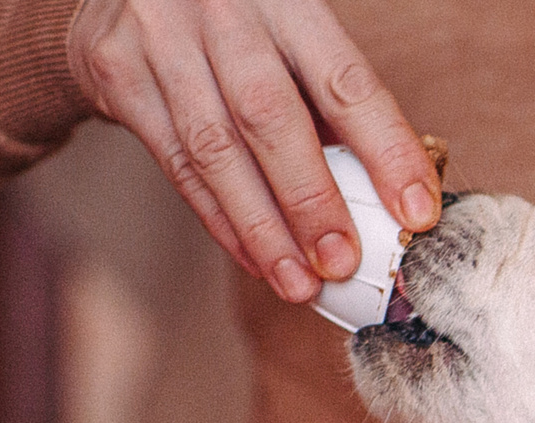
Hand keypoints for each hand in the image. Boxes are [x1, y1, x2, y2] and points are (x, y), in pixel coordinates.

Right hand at [66, 0, 438, 305]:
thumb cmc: (238, 30)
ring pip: (216, 150)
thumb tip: (396, 198)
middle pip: (270, 117)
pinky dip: (221, 220)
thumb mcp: (292, 41)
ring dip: (262, 228)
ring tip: (298, 282)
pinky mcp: (118, 73)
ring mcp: (162, 39)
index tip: (416, 213)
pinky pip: (177, 164)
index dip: (386, 151)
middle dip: (310, 200)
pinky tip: (255, 259)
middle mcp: (222, 12)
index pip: (346, 83)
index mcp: (286, 2)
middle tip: (341, 262)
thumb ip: (334, 107)